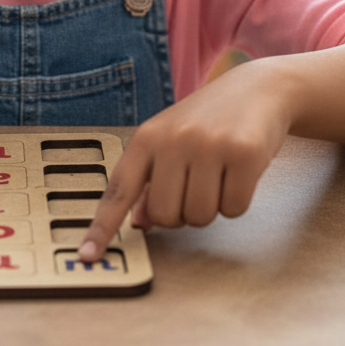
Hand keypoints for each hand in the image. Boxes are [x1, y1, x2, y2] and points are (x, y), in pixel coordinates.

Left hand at [79, 58, 292, 260]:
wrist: (257, 89)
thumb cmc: (207, 121)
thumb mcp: (169, 142)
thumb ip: (150, 182)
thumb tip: (139, 222)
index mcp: (145, 138)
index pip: (118, 190)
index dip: (101, 227)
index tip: (87, 256)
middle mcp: (173, 140)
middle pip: (166, 216)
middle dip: (182, 213)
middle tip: (196, 184)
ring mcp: (208, 145)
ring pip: (201, 217)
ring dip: (212, 207)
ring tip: (218, 174)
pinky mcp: (244, 153)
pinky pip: (234, 209)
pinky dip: (238, 201)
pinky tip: (239, 173)